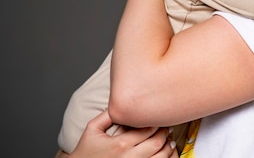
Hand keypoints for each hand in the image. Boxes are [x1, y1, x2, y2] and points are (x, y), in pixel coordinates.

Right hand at [61, 110, 177, 157]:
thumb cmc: (85, 151)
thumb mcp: (92, 129)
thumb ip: (107, 115)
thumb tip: (121, 102)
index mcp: (120, 144)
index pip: (147, 130)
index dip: (157, 123)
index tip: (159, 119)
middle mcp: (128, 157)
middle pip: (156, 143)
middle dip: (164, 134)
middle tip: (167, 128)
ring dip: (167, 148)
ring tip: (169, 141)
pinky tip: (164, 154)